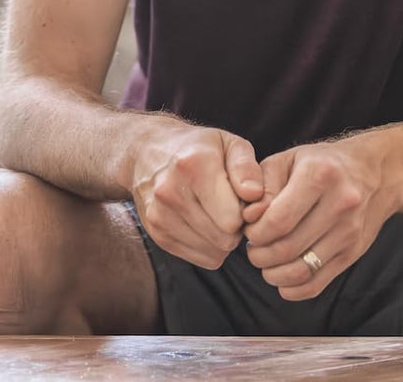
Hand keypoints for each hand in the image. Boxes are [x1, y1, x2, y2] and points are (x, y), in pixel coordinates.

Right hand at [132, 123, 262, 268]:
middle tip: (227, 205)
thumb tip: (255, 196)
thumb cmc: (199, 149)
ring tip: (213, 211)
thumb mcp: (229, 144)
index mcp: (192, 165)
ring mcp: (159, 215)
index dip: (245, 211)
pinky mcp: (156, 233)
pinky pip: (202, 259)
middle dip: (235, 227)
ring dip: (222, 238)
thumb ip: (247, 168)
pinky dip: (209, 245)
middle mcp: (169, 191)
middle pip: (225, 239)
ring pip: (215, 252)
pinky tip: (201, 221)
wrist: (147, 152)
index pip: (233, 219)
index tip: (238, 196)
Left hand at [243, 136, 391, 299]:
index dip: (255, 232)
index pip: (279, 219)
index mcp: (318, 176)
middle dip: (260, 255)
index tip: (247, 230)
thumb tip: (248, 216)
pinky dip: (295, 289)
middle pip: (289, 247)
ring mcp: (350, 232)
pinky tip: (281, 279)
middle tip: (251, 249)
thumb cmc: (318, 164)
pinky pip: (320, 283)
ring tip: (263, 262)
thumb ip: (262, 185)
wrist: (373, 173)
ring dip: (274, 274)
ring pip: (303, 270)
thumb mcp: (286, 160)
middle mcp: (340, 204)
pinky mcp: (354, 253)